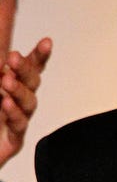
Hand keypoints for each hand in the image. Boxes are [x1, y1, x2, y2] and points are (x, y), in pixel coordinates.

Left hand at [0, 37, 52, 168]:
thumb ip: (0, 70)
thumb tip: (6, 57)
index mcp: (14, 86)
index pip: (32, 68)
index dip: (40, 56)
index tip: (46, 42)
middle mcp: (19, 101)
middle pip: (32, 81)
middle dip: (24, 69)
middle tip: (13, 58)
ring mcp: (19, 118)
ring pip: (29, 102)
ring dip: (18, 90)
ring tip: (5, 82)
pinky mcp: (13, 138)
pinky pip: (18, 124)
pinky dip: (13, 113)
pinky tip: (6, 103)